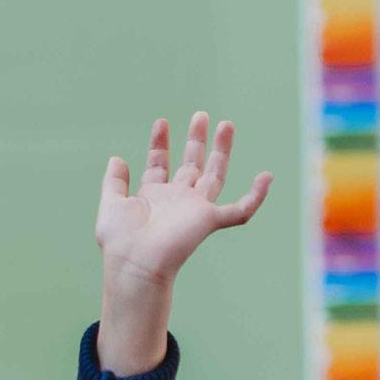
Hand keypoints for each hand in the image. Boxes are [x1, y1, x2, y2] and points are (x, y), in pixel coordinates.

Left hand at [96, 111, 272, 376]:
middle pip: (192, 165)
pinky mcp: (209, 220)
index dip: (160, 144)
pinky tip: (267, 178)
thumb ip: (114, 182)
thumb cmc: (120, 242)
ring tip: (226, 125)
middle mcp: (176, 201)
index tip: (161, 123)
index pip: (160, 165)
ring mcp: (194, 209)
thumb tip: (117, 158)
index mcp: (154, 197)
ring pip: (215, 176)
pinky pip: (239, 210)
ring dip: (221, 151)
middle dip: (196, 140)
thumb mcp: (111, 205)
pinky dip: (255, 197)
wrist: (135, 263)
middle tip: (201, 115)